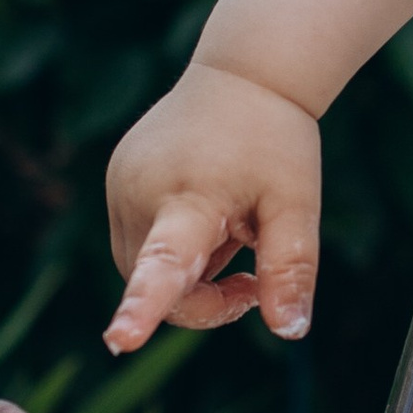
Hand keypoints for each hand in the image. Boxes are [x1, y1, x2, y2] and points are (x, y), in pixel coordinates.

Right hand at [104, 61, 320, 353]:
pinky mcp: (115, 178)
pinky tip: (206, 205)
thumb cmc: (275, 139)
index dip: (142, 307)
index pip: (164, 263)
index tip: (120, 340)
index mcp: (191, 197)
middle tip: (252, 274)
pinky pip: (140, 239)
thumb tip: (289, 331)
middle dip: (206, 297)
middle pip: (160, 285)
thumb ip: (290, 268)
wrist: (244, 72)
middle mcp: (141, 191)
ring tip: (230, 227)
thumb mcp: (297, 205)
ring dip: (190, 269)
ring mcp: (120, 183)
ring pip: (145, 266)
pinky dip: (174, 242)